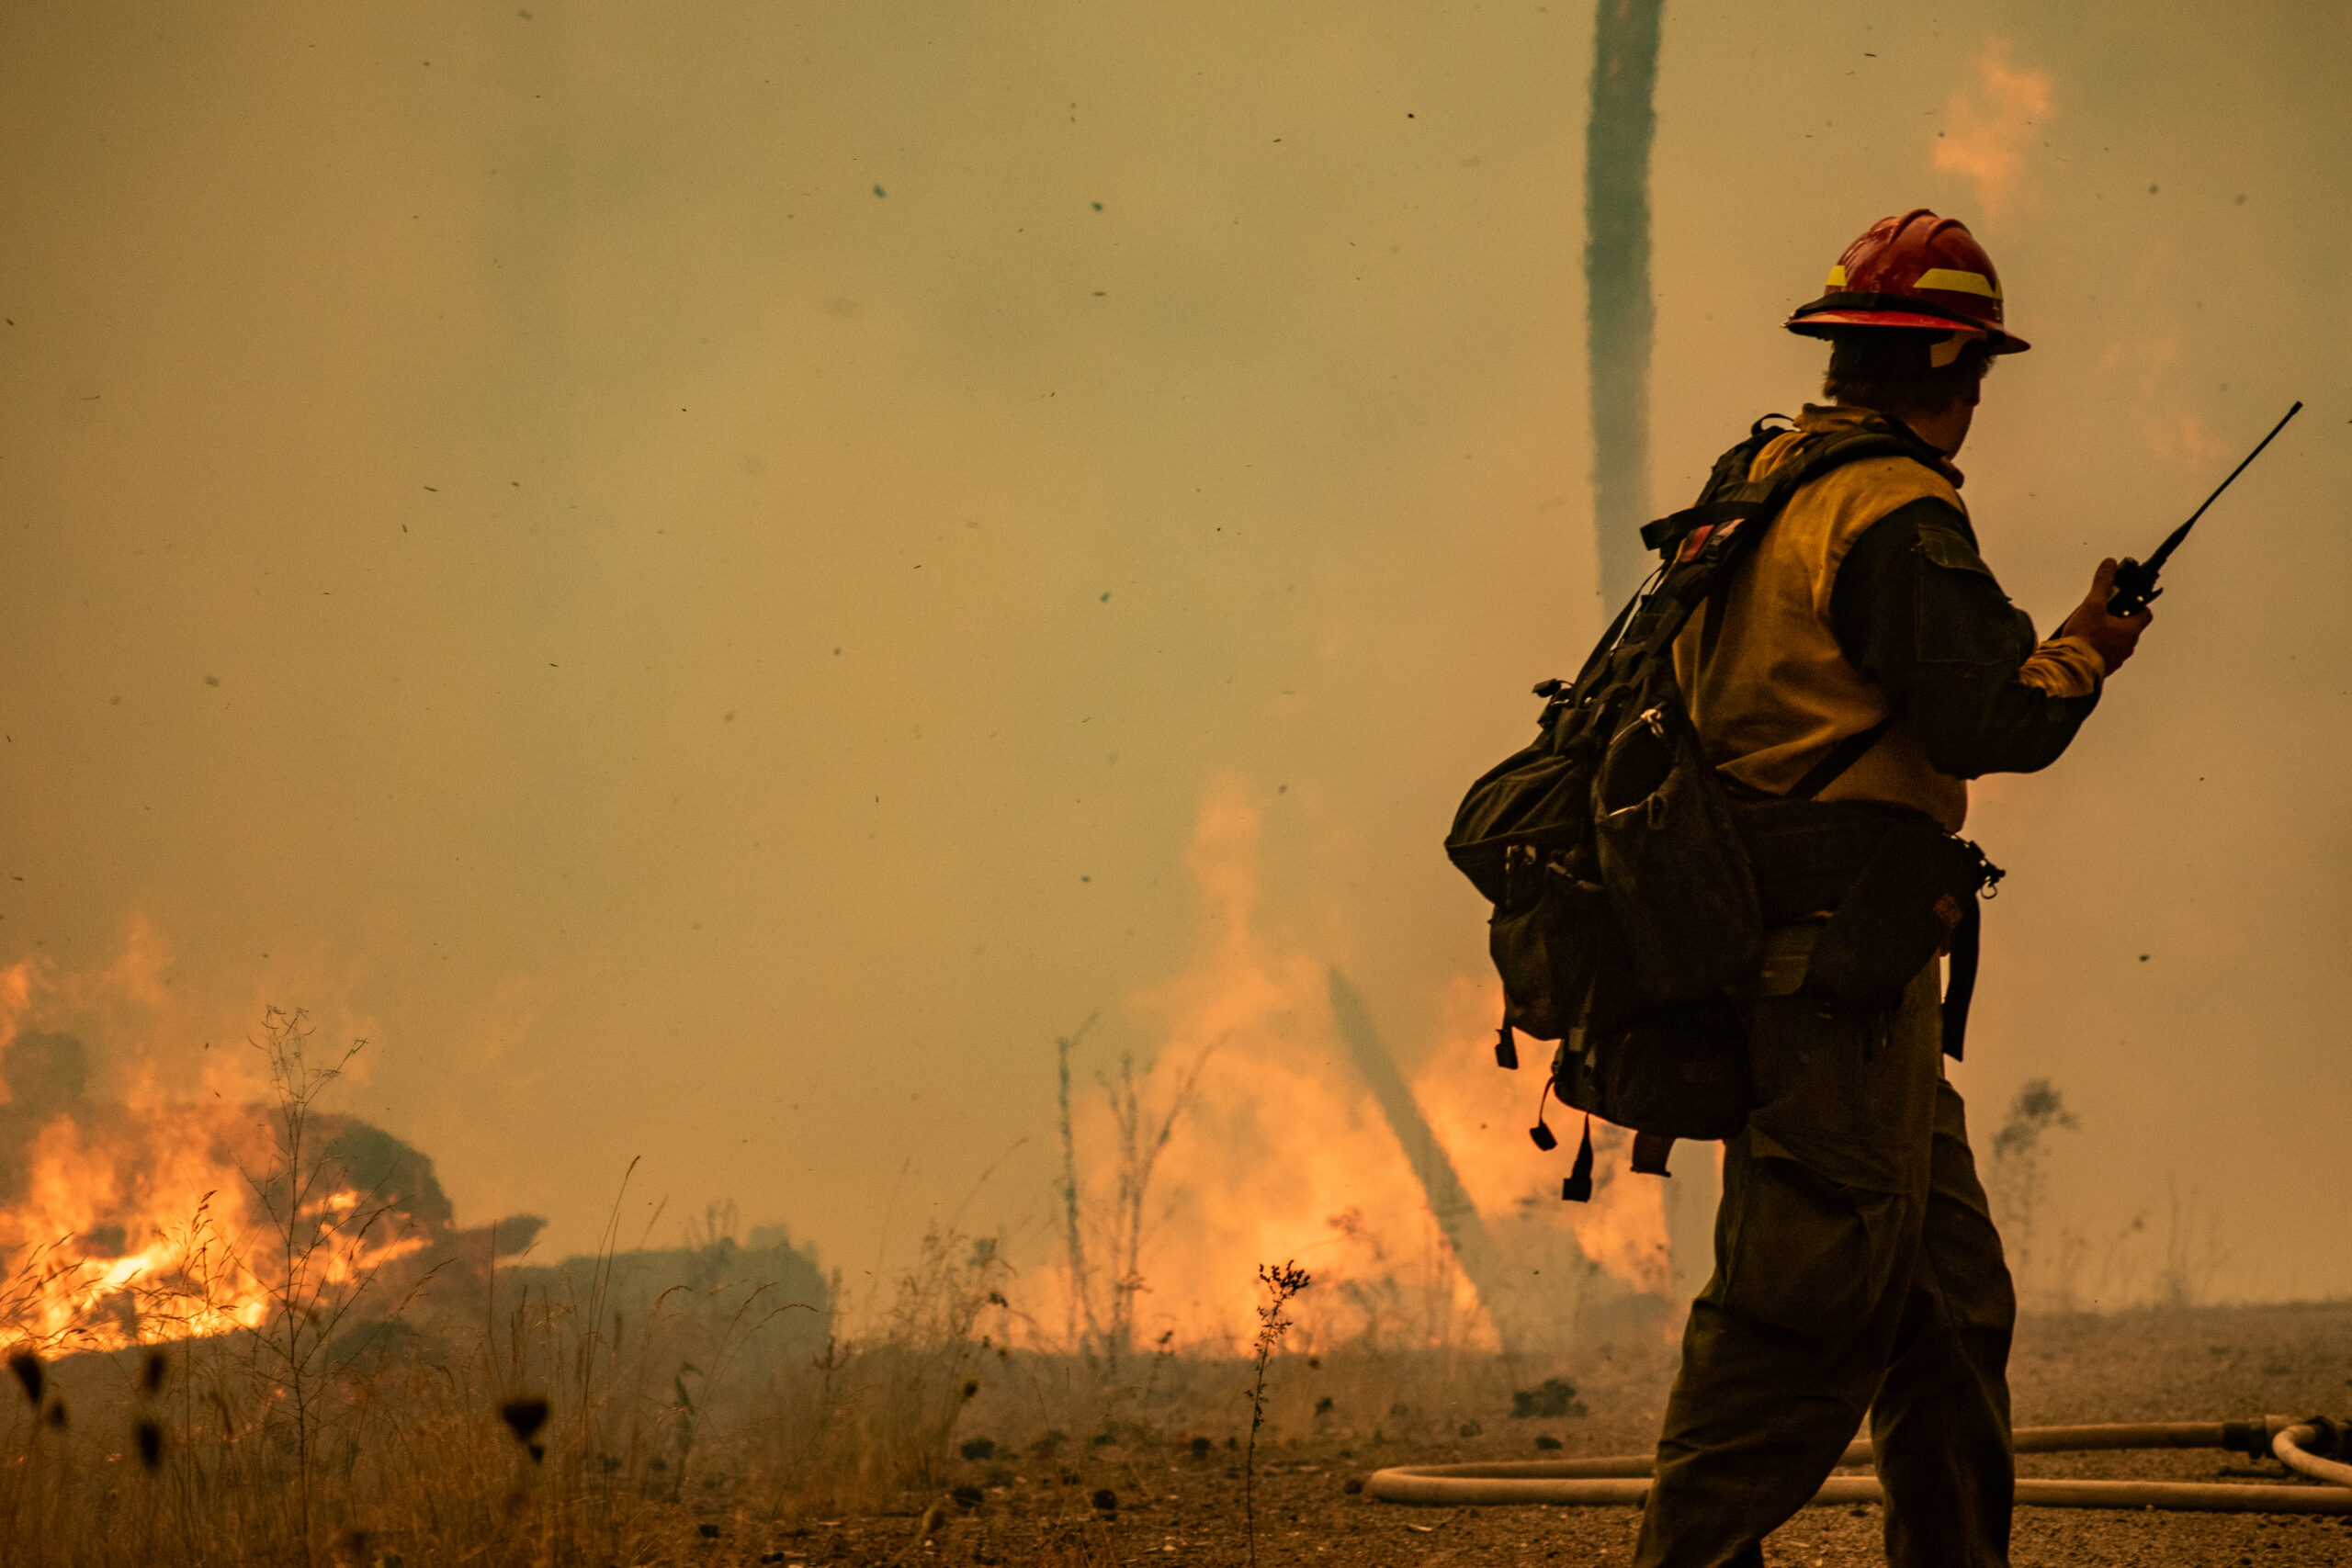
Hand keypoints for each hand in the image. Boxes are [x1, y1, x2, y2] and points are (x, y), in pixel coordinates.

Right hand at [2058, 558, 2153, 673]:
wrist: (2071, 667)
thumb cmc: (2085, 638)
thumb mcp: (2092, 605)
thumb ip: (2102, 584)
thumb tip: (2110, 565)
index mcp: (2131, 630)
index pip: (2145, 613)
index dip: (2136, 605)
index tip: (2125, 600)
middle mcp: (2128, 646)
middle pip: (2129, 627)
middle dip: (2117, 619)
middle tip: (2100, 612)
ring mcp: (2117, 659)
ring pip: (2117, 642)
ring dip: (2108, 635)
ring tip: (2088, 629)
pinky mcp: (2104, 668)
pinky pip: (2106, 655)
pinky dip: (2099, 648)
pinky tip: (2084, 644)